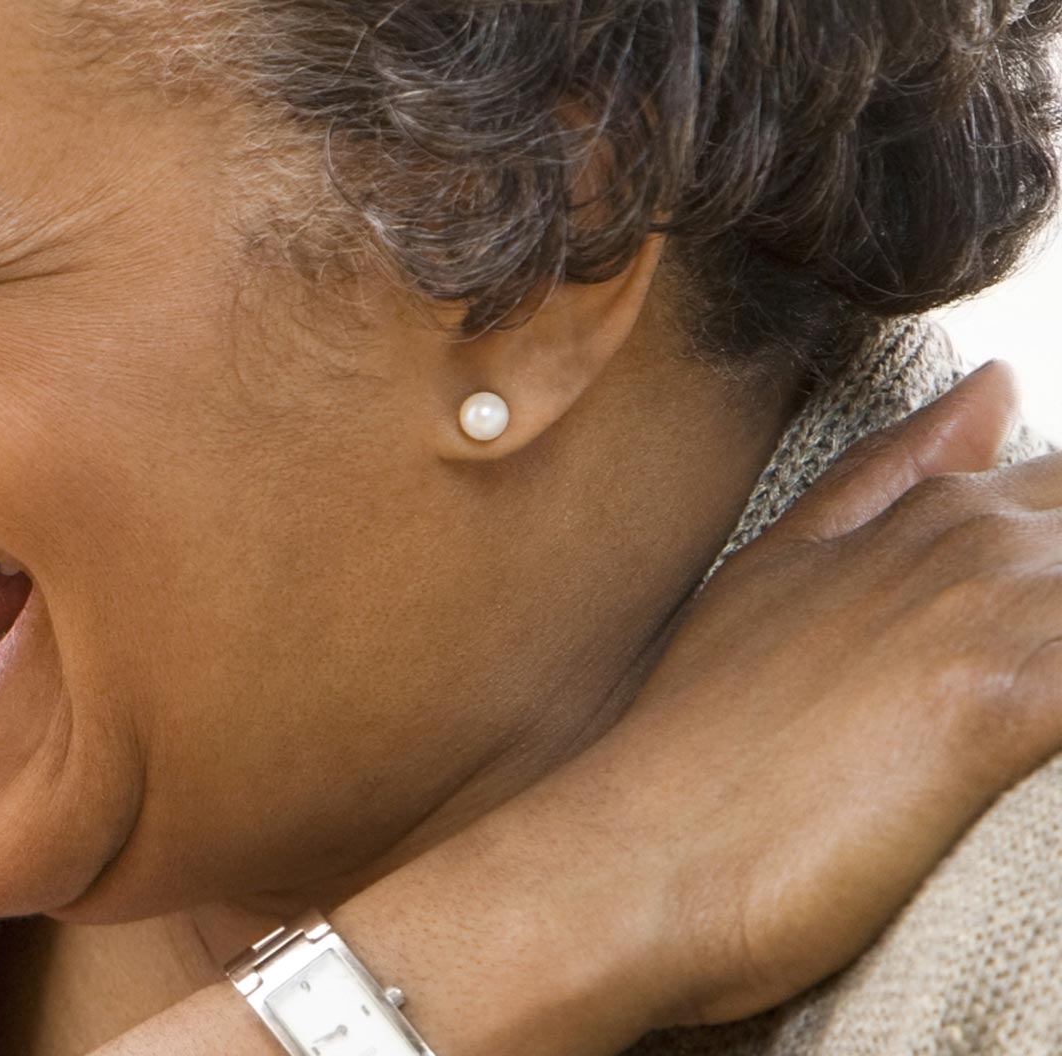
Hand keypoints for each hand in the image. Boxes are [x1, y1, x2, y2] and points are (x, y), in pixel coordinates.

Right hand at [332, 361, 1061, 1052]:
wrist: (629, 859)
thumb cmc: (695, 750)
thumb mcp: (778, 577)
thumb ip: (890, 478)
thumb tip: (999, 383)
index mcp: (936, 515)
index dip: (1060, 558)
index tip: (1014, 639)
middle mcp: (974, 542)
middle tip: (1003, 677)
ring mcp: (995, 613)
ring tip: (1015, 706)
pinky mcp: (1014, 703)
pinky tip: (1034, 726)